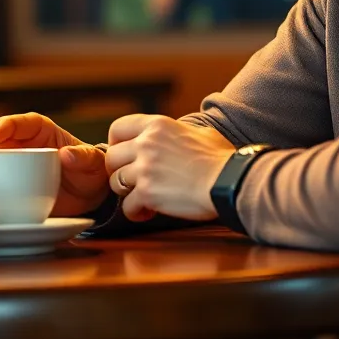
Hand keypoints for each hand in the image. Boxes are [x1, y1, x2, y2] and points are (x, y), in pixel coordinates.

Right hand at [0, 113, 110, 216]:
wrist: (90, 197)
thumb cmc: (90, 169)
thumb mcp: (93, 161)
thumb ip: (83, 156)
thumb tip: (67, 154)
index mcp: (40, 132)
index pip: (18, 124)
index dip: (3, 127)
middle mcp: (23, 148)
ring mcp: (15, 170)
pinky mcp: (13, 190)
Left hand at [104, 115, 234, 222]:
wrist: (228, 181)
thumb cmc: (220, 158)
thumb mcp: (199, 132)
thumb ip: (179, 132)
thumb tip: (177, 135)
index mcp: (157, 125)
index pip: (118, 128)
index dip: (116, 143)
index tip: (124, 156)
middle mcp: (146, 143)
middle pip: (111, 157)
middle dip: (118, 171)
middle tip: (132, 181)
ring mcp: (145, 168)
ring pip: (115, 182)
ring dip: (126, 193)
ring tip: (142, 198)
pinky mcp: (147, 192)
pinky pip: (126, 206)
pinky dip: (135, 212)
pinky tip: (148, 213)